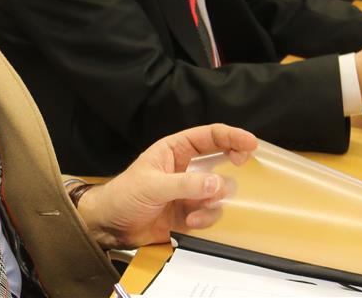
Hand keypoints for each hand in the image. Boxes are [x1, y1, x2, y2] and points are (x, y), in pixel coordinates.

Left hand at [76, 124, 256, 249]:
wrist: (112, 225)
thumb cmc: (124, 195)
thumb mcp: (153, 186)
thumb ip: (185, 184)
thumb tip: (217, 184)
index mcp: (175, 150)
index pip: (208, 137)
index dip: (231, 136)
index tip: (250, 142)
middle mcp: (186, 168)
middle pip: (221, 160)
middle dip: (231, 165)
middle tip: (239, 166)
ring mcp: (190, 191)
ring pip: (219, 191)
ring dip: (214, 200)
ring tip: (196, 209)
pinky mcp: (191, 213)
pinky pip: (211, 213)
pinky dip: (206, 218)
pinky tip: (192, 222)